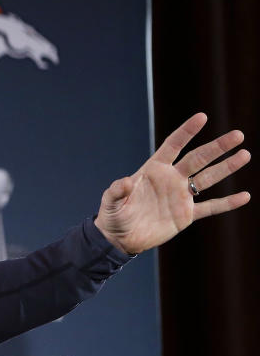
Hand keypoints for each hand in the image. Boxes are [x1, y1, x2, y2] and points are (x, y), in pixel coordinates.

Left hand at [95, 113, 249, 254]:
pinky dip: (227, 203)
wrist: (120, 238)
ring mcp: (180, 196)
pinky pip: (210, 207)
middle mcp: (171, 179)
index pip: (173, 145)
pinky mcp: (186, 215)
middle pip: (197, 159)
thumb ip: (116, 191)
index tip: (202, 117)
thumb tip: (124, 182)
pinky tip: (245, 196)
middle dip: (217, 147)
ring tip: (244, 154)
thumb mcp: (111, 203)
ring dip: (226, 168)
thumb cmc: (113, 216)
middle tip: (238, 135)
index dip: (186, 132)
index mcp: (153, 170)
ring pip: (208, 178)